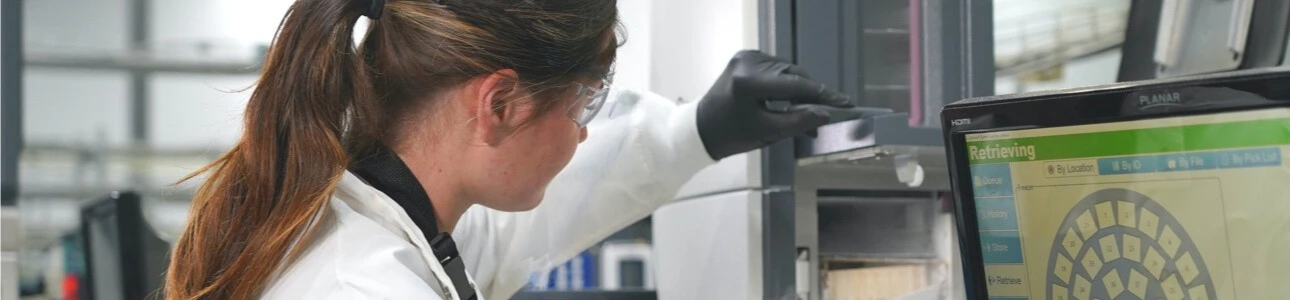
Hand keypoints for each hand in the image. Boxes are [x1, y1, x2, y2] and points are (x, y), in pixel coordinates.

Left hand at [696, 50, 851, 159]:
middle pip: (793, 75)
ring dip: (800, 89)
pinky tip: (791, 99)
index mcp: (749, 82)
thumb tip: (826, 114)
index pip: (796, 86)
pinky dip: (787, 83)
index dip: (823, 95)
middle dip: (812, 94)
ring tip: (808, 110)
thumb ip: (799, 121)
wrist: (702, 128)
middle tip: (826, 114)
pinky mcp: (746, 57)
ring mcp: (746, 57)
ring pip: (788, 71)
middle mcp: (748, 62)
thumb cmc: (732, 135)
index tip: (844, 103)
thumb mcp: (768, 133)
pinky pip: (776, 69)